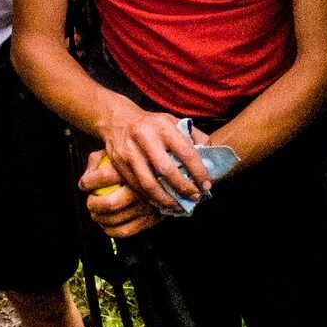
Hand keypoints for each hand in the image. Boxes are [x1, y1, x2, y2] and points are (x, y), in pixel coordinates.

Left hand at [82, 150, 164, 239]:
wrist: (174, 170)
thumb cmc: (140, 160)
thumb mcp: (119, 150)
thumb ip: (100, 159)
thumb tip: (87, 176)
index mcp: (136, 167)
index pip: (103, 177)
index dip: (87, 182)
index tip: (84, 184)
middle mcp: (143, 188)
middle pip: (109, 203)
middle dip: (93, 204)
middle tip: (90, 200)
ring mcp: (148, 205)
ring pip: (114, 219)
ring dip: (99, 217)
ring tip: (96, 212)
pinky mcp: (153, 218)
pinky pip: (126, 230)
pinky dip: (111, 230)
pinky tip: (106, 224)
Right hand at [97, 99, 218, 211]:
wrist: (117, 120)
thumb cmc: (152, 124)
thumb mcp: (173, 121)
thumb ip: (194, 135)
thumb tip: (209, 154)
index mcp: (164, 126)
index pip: (186, 152)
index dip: (198, 171)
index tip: (207, 184)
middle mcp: (146, 138)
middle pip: (166, 170)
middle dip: (183, 188)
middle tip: (195, 197)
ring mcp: (130, 152)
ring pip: (149, 183)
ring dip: (166, 199)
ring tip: (179, 206)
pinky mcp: (119, 164)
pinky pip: (137, 186)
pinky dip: (150, 198)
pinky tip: (161, 202)